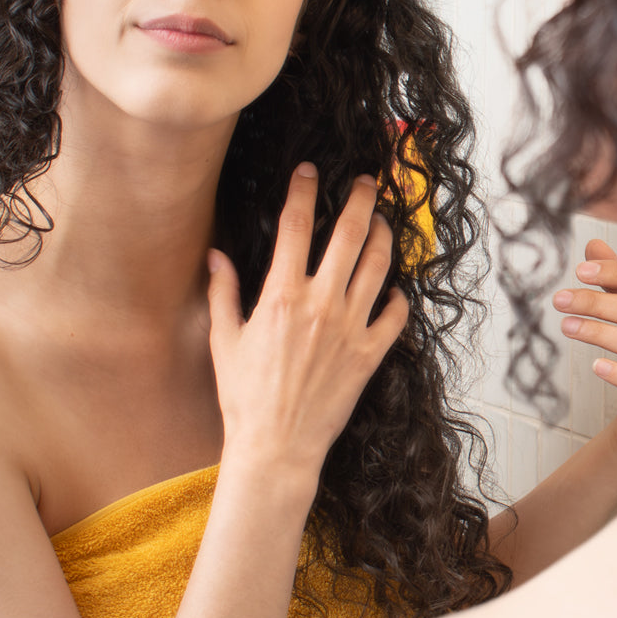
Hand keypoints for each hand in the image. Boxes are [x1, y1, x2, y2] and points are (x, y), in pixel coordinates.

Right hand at [207, 163, 409, 479]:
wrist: (275, 446)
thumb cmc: (244, 397)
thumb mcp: (224, 340)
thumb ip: (223, 292)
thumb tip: (216, 256)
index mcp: (281, 295)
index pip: (296, 225)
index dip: (304, 190)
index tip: (309, 171)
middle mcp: (320, 304)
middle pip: (350, 235)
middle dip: (361, 200)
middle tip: (368, 182)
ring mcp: (350, 328)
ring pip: (379, 268)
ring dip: (385, 238)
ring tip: (385, 222)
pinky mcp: (369, 355)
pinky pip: (395, 316)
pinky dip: (400, 298)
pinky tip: (395, 289)